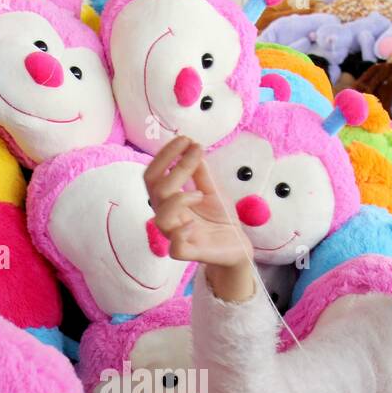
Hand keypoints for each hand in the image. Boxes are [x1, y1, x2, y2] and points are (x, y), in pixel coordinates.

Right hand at [143, 136, 255, 300]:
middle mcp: (168, 217)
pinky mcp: (189, 253)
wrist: (237, 245)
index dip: (164, 156)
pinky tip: (193, 224)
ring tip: (199, 194)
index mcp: (169, 200)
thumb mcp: (212, 189)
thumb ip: (200, 171)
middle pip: (155, 190)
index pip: (154, 176)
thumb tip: (192, 146)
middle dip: (175, 168)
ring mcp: (176, 236)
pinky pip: (175, 248)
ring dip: (179, 199)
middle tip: (195, 153)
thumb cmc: (220, 218)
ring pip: (160, 217)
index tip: (186, 139)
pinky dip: (182, 234)